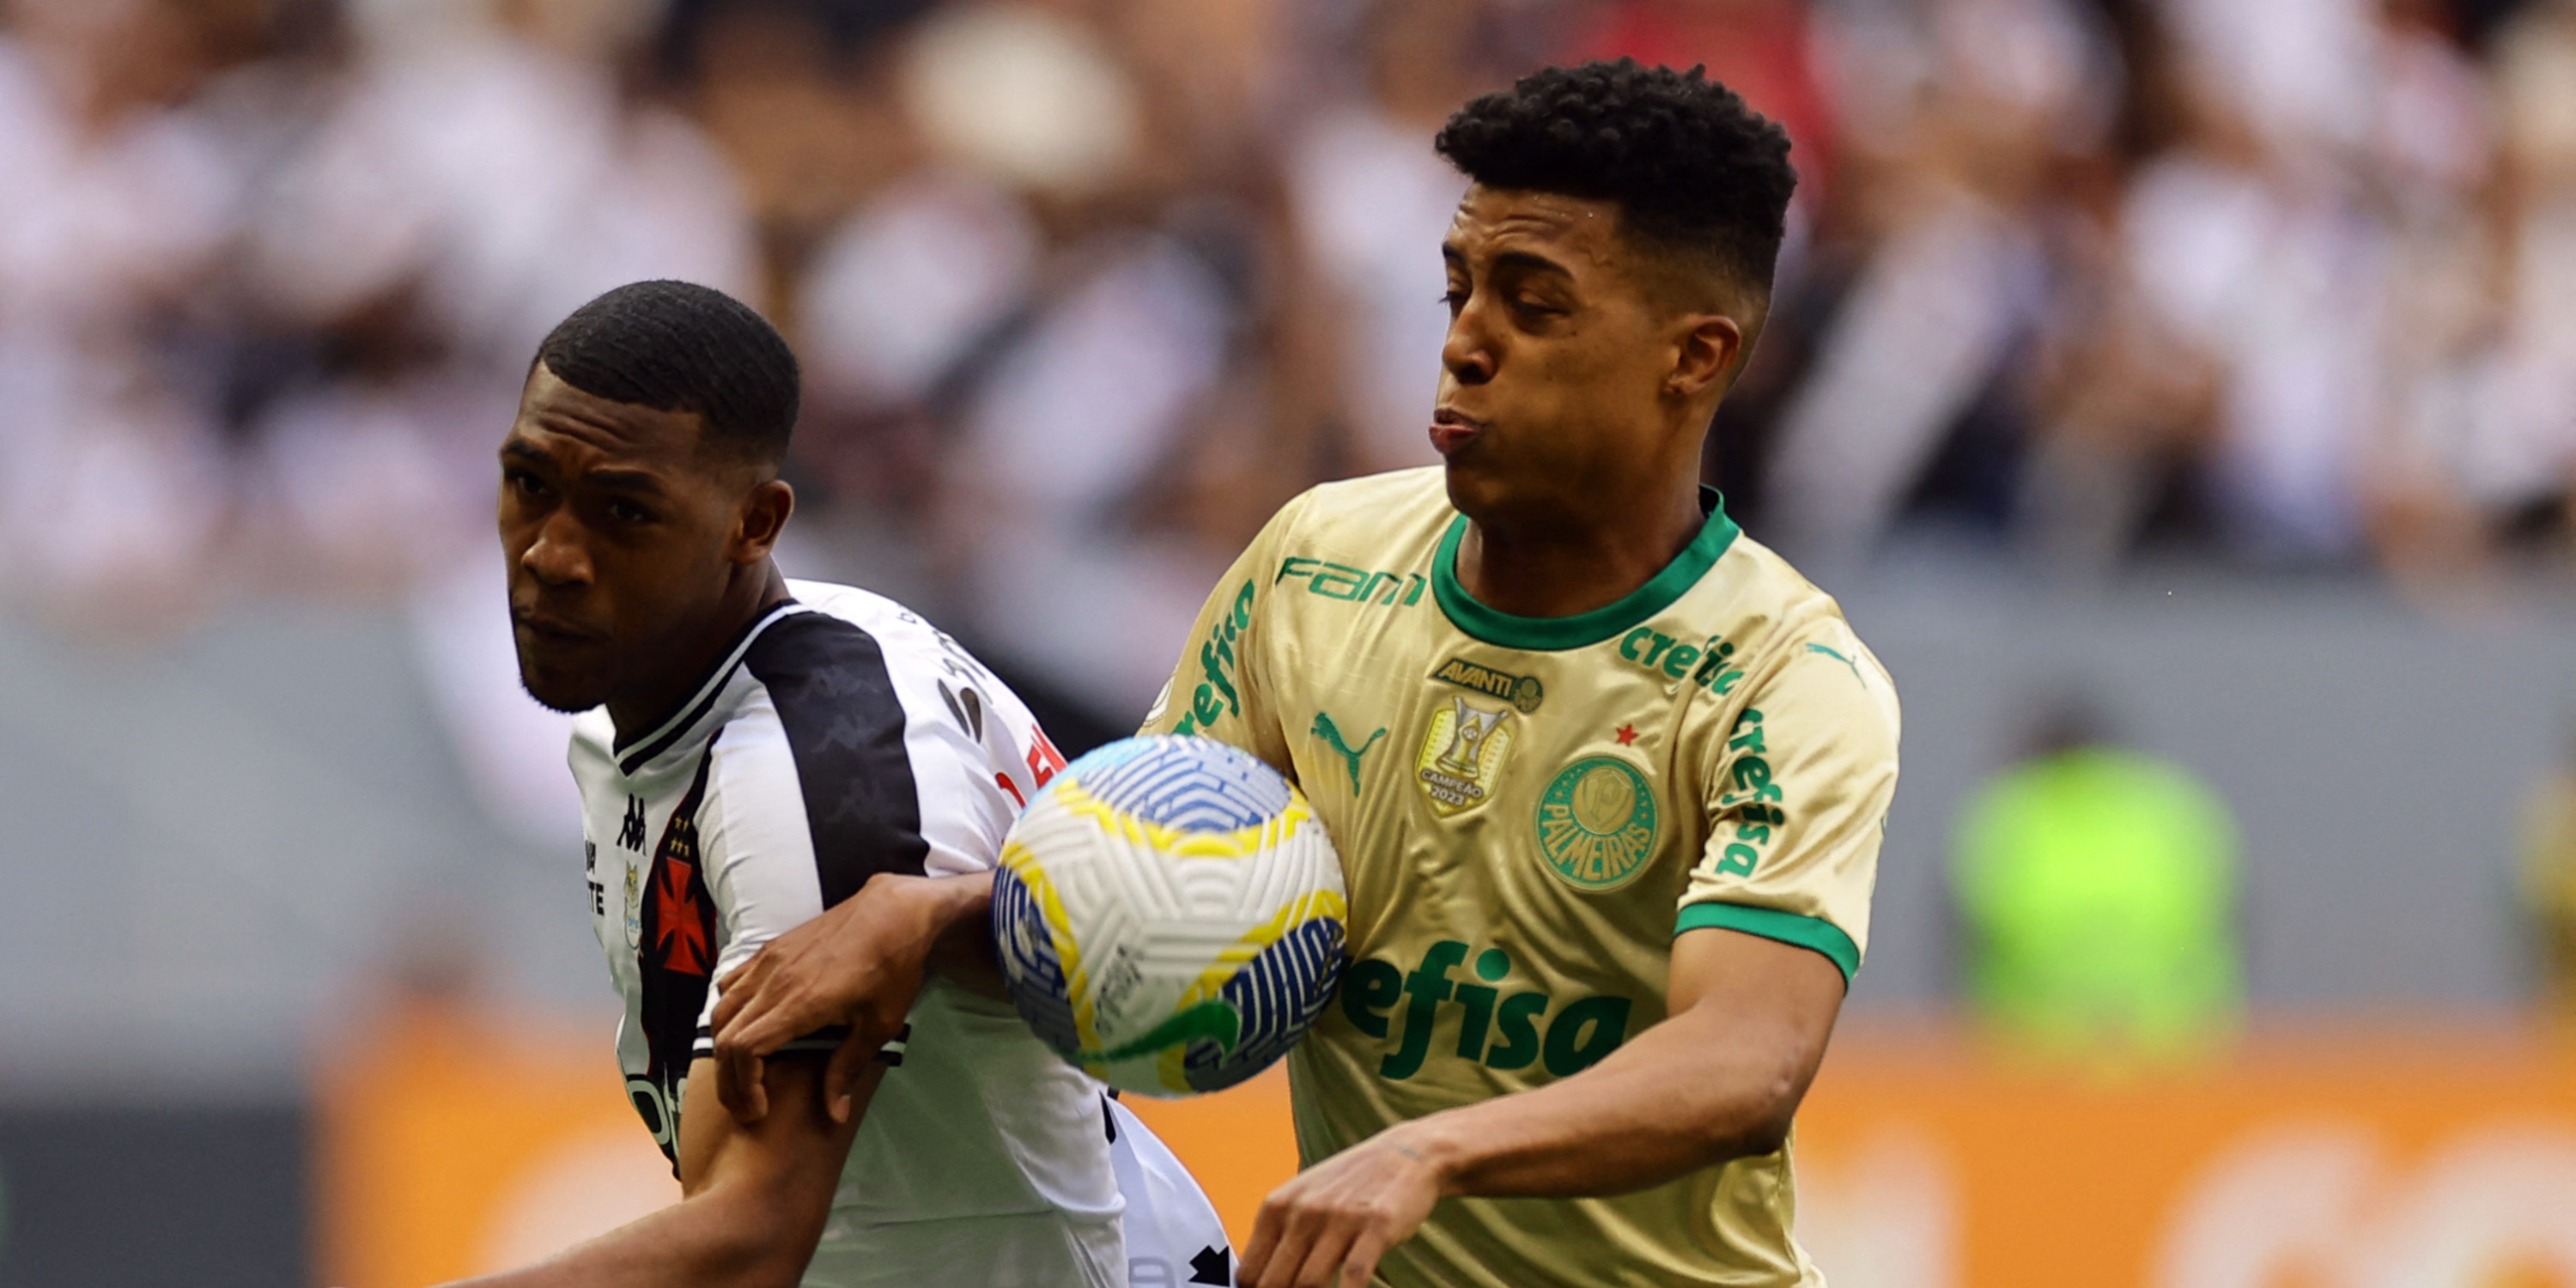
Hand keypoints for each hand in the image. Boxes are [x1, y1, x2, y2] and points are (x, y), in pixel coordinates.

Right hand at [711, 873, 963, 1124]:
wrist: (892, 913)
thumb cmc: (892, 969)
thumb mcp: (879, 1025)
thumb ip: (848, 1069)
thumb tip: (834, 1115)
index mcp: (801, 1003)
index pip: (744, 1048)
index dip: (743, 1086)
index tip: (759, 1109)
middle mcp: (774, 981)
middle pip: (725, 1036)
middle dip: (729, 1079)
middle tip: (747, 1105)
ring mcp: (767, 961)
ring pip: (721, 1010)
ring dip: (723, 1048)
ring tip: (743, 1075)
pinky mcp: (768, 949)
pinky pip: (730, 984)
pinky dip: (727, 1013)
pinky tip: (746, 1029)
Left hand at [1238, 1127, 1446, 1287]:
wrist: (1404, 1153)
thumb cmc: (1349, 1183)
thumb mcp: (1303, 1198)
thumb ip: (1281, 1235)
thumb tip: (1259, 1281)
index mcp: (1277, 1206)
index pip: (1249, 1271)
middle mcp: (1303, 1211)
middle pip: (1275, 1283)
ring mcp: (1340, 1218)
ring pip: (1309, 1283)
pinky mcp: (1376, 1226)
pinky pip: (1354, 1276)